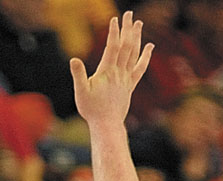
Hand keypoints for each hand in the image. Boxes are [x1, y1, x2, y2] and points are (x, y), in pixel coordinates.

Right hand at [69, 12, 152, 128]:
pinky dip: (145, 56)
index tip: (114, 19)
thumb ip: (78, 75)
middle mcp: (119, 72)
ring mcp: (126, 78)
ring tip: (138, 24)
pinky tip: (149, 46)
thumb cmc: (91, 110)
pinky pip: (140, 68)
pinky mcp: (130, 85)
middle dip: (127, 29)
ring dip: (137, 37)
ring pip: (134, 53)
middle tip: (129, 14)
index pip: (112, 47)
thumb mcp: (80, 92)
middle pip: (126, 46)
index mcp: (107, 72)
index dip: (114, 32)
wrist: (107, 124)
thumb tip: (73, 59)